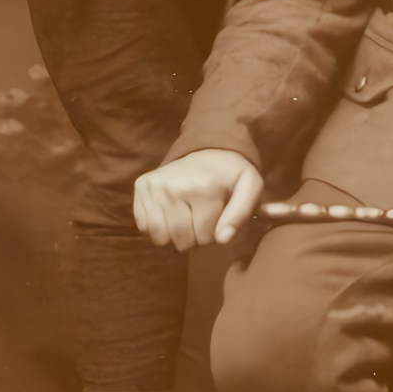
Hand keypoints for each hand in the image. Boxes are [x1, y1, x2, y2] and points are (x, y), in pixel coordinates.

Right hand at [133, 149, 263, 251]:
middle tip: (203, 217)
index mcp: (202, 188)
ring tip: (187, 216)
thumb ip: (242, 213)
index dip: (215, 234)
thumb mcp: (251, 187)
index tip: (219, 217)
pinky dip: (158, 227)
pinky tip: (171, 212)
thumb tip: (223, 239)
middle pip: (182, 241)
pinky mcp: (141, 187)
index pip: (205, 238)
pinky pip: (145, 227)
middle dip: (195, 237)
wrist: (208, 150)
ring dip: (175, 235)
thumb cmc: (230, 175)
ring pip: (161, 238)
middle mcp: (173, 187)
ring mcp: (153, 186)